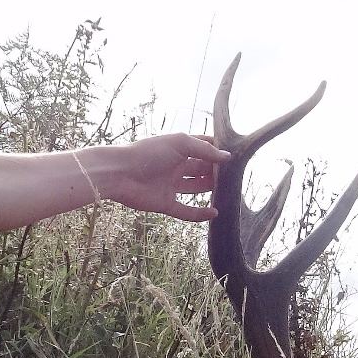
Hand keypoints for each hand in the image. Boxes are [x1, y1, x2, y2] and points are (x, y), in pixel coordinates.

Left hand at [93, 134, 229, 223]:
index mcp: (179, 149)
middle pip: (202, 169)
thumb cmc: (148, 153)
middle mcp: (176, 166)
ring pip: (196, 189)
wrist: (120, 174)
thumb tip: (227, 157)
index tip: (236, 155)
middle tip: (237, 176)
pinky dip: (199, 214)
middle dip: (217, 172)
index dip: (218, 150)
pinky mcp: (165, 204)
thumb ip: (204, 149)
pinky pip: (186, 211)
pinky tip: (215, 213)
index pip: (204, 147)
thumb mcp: (180, 144)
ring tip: (230, 193)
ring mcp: (171, 186)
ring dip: (211, 191)